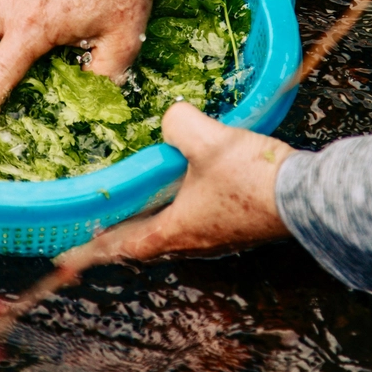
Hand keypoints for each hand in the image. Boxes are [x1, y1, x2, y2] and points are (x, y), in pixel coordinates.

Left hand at [56, 102, 292, 272]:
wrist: (307, 197)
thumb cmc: (252, 178)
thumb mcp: (207, 141)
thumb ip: (178, 124)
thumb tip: (171, 117)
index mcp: (177, 230)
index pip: (124, 245)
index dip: (92, 249)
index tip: (64, 255)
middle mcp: (196, 241)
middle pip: (148, 243)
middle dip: (120, 237)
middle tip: (98, 227)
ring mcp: (222, 236)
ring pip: (176, 234)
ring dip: (152, 224)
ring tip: (140, 207)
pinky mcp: (242, 226)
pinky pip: (201, 222)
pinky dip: (182, 212)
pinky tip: (189, 190)